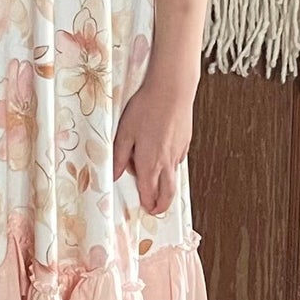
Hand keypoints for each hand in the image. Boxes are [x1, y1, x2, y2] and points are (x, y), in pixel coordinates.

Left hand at [112, 69, 195, 214]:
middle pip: (168, 193)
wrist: (172, 90)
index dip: (147, 203)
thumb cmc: (146, 109)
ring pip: (173, 177)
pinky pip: (177, 161)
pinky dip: (170, 165)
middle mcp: (166, 162)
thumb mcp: (124, 133)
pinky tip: (161, 153)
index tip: (145, 208)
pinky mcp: (185, 142)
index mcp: (149, 163)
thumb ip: (119, 157)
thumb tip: (115, 174)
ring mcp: (178, 153)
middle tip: (156, 209)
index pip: (149, 192)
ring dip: (165, 184)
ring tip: (155, 180)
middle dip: (162, 205)